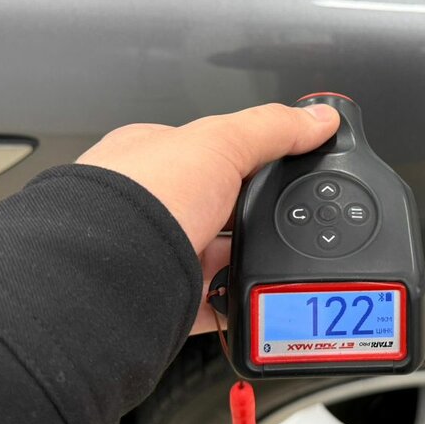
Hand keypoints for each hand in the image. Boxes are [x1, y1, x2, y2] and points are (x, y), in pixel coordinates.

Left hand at [76, 102, 340, 333]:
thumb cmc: (138, 199)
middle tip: (284, 221)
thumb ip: (273, 129)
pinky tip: (250, 299)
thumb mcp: (219, 143)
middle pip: (215, 208)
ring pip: (213, 258)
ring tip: (271, 261)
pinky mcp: (161, 300)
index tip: (286, 170)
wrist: (106, 276)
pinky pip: (209, 305)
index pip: (209, 150)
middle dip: (248, 218)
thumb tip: (318, 119)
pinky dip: (233, 304)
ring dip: (242, 261)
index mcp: (151, 156)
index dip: (250, 158)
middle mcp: (147, 206)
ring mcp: (153, 254)